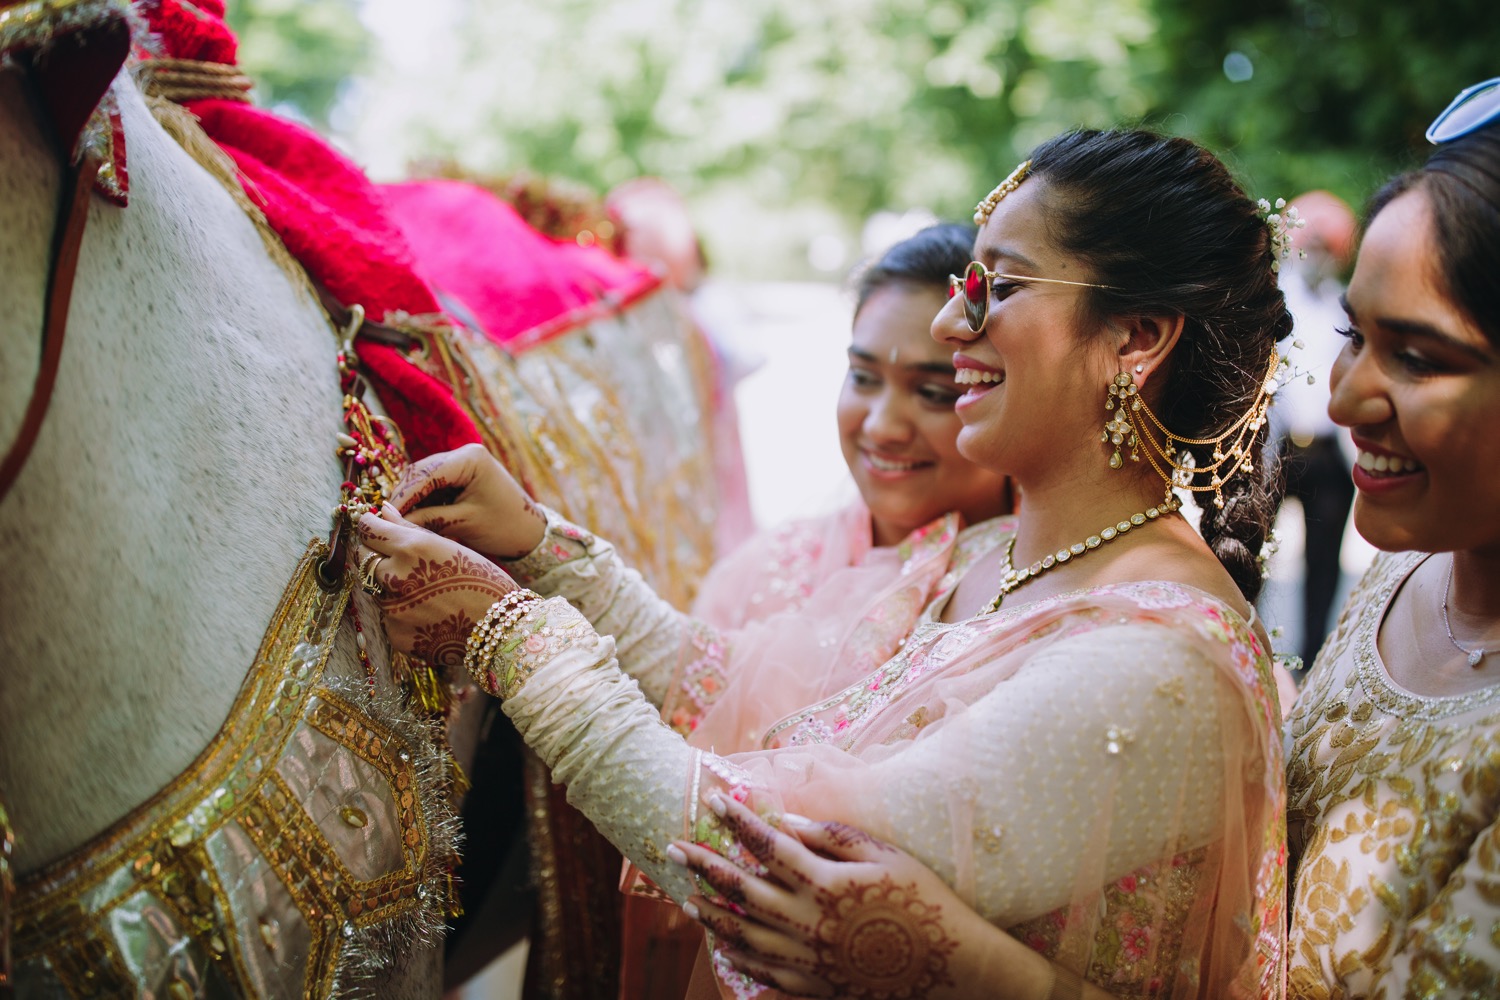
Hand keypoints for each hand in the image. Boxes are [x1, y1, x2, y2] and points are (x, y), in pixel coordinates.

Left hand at [356, 503, 516, 667]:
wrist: (501, 629)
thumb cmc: (484, 582)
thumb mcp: (450, 547)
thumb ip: (410, 529)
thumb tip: (382, 510)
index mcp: (412, 548)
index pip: (368, 530)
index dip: (371, 527)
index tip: (375, 527)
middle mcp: (396, 577)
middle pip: (364, 559)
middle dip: (378, 556)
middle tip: (407, 563)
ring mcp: (393, 609)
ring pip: (377, 589)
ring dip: (393, 587)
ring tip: (429, 594)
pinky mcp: (396, 634)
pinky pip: (390, 618)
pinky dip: (404, 614)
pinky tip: (431, 615)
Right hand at [389, 443, 546, 560]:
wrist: (531, 534)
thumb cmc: (505, 528)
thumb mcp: (465, 524)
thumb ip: (428, 519)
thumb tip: (391, 520)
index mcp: (471, 458)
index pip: (426, 474)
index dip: (403, 496)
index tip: (384, 517)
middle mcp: (464, 454)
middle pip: (420, 473)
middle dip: (404, 498)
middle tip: (386, 522)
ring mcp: (461, 464)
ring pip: (422, 480)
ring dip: (410, 501)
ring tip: (398, 523)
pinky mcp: (459, 477)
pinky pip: (432, 487)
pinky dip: (421, 503)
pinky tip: (413, 520)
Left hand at [668, 796, 972, 998]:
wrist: (949, 967)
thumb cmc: (921, 901)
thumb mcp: (883, 857)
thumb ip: (832, 837)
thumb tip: (785, 824)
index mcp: (825, 883)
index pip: (768, 846)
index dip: (738, 821)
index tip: (712, 801)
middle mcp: (808, 921)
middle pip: (742, 889)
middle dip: (703, 866)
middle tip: (672, 848)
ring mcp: (807, 958)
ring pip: (743, 935)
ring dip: (712, 915)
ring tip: (688, 901)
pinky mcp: (813, 986)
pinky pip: (764, 972)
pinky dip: (739, 957)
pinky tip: (725, 947)